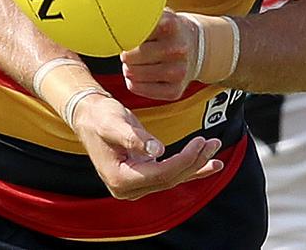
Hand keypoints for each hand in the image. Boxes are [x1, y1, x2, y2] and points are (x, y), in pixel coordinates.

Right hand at [72, 92, 222, 199]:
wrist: (90, 116)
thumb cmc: (100, 118)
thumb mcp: (114, 124)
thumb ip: (135, 139)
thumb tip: (158, 151)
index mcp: (120, 179)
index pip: (160, 174)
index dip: (183, 159)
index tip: (199, 141)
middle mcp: (129, 189)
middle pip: (169, 178)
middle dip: (194, 161)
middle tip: (213, 142)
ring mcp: (136, 184)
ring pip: (173, 178)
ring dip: (196, 165)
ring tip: (215, 151)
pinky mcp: (143, 175)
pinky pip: (170, 175)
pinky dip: (191, 170)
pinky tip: (210, 166)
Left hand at [120, 9, 198, 100]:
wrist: (198, 47)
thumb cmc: (170, 30)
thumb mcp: (160, 14)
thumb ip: (141, 15)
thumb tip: (115, 17)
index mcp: (170, 26)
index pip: (133, 34)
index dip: (124, 37)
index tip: (125, 36)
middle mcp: (176, 49)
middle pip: (132, 58)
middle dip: (125, 55)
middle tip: (128, 52)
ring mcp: (178, 71)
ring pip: (135, 75)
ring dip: (128, 70)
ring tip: (132, 63)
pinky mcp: (175, 90)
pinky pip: (141, 90)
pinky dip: (134, 84)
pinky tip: (138, 76)